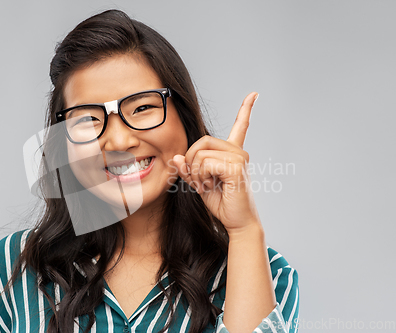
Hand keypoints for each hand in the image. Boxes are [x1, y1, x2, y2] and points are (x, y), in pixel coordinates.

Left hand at [173, 92, 259, 231]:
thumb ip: (188, 169)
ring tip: (208, 186)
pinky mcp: (235, 167)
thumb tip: (175, 157)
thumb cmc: (221, 203)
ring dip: (196, 173)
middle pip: (201, 141)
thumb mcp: (199, 183)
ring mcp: (239, 157)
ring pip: (200, 153)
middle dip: (191, 162)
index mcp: (232, 153)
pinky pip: (205, 163)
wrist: (236, 222)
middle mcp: (238, 151)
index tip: (254, 94)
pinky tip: (212, 186)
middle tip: (200, 180)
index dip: (246, 110)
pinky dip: (201, 176)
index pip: (241, 127)